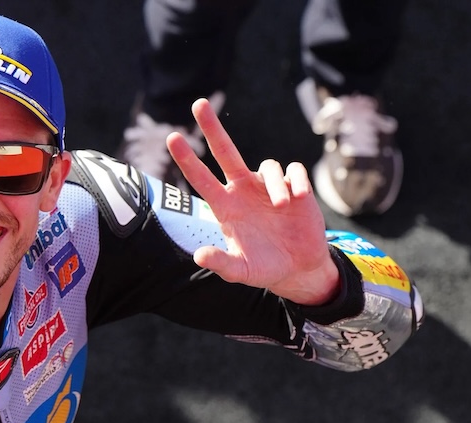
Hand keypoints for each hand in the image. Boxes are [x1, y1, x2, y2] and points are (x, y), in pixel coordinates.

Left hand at [166, 98, 339, 305]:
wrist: (298, 268)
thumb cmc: (265, 268)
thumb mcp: (241, 271)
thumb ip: (221, 263)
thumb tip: (199, 255)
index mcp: (226, 206)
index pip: (201, 178)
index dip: (187, 159)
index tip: (172, 137)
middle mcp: (243, 190)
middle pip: (225, 151)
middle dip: (212, 127)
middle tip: (198, 103)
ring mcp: (268, 186)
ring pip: (268, 165)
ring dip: (275, 184)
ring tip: (282, 206)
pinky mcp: (295, 186)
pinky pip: (293, 170)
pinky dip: (295, 181)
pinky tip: (297, 199)